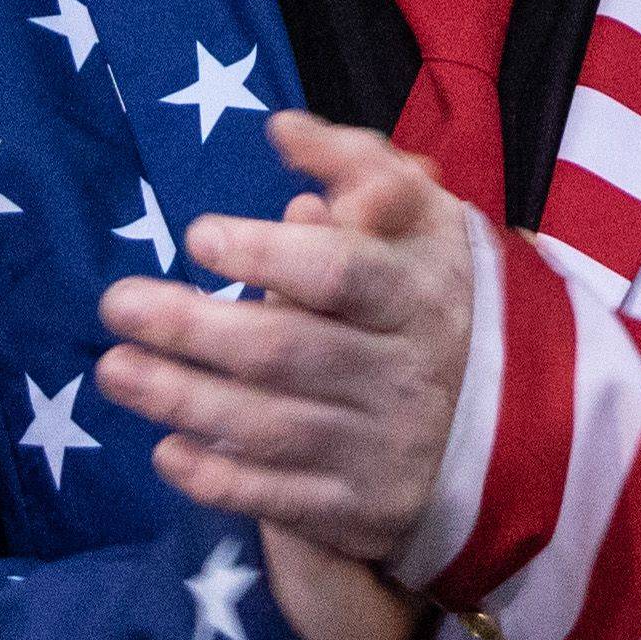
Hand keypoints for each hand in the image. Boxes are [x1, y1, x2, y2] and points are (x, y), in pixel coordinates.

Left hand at [95, 115, 476, 599]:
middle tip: (116, 304)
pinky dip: (220, 478)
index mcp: (419, 292)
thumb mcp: (428, 218)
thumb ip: (360, 164)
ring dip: (183, 400)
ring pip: (271, 426)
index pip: (341, 274)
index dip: (266, 255)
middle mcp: (405, 373)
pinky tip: (165, 453)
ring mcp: (384, 448)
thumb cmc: (438, 295)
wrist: (525, 421)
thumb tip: (284, 129)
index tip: (197, 236)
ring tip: (115, 369)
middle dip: (193, 328)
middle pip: (287, 352)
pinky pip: (282, 498)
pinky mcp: (364, 509)